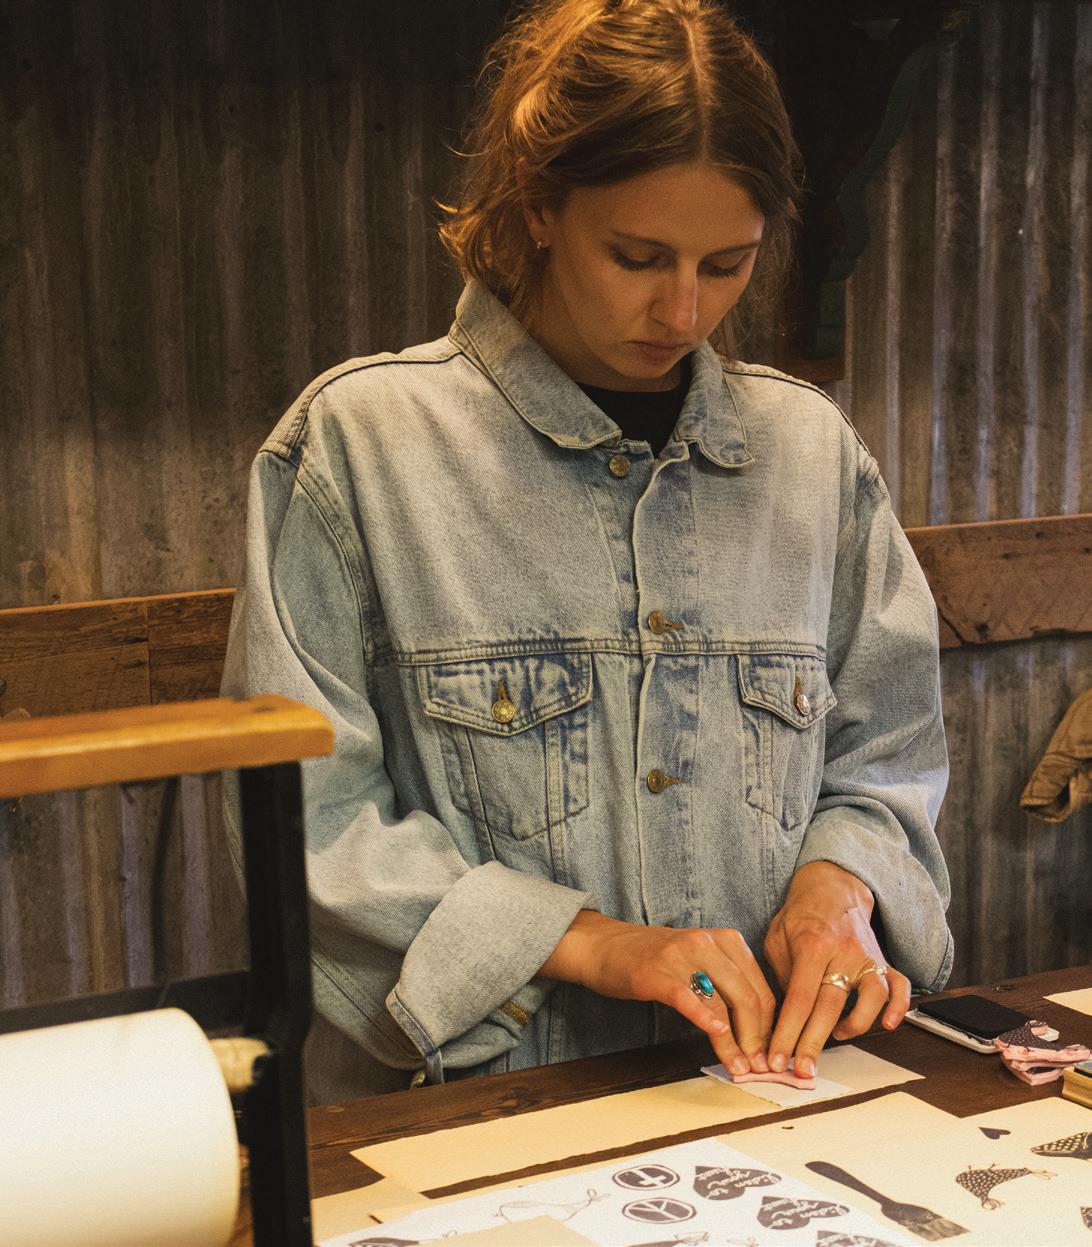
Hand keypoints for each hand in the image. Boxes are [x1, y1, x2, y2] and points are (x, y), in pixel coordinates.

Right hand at [540, 910, 775, 1074]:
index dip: (769, 1027)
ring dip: (734, 1042)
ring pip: (722, 1003)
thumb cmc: (655, 958)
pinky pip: (687, 997)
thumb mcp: (699, 960)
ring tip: (738, 1066)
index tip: (769, 1055)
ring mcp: (681, 956)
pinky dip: (704, 1018)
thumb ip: (727, 984)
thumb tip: (755, 1032)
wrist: (605, 945)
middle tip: (757, 1068)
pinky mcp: (657, 973)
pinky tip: (716, 1036)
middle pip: (747, 997)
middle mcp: (707, 943)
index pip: (760, 988)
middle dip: (756, 1039)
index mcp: (725, 940)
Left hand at [763, 860, 910, 1077]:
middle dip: (813, 1043)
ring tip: (837, 1037)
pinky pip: (900, 986)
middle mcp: (844, 952)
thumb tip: (778, 1021)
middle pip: (831, 1006)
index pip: (799, 998)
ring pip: (872, 998)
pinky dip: (899, 1007)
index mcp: (812, 945)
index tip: (777, 1059)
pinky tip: (888, 1025)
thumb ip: (780, 976)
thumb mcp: (777, 938)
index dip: (788, 1033)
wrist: (831, 888)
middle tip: (801, 1071)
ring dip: (855, 1025)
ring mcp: (867, 956)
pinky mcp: (883, 961)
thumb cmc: (799, 917)